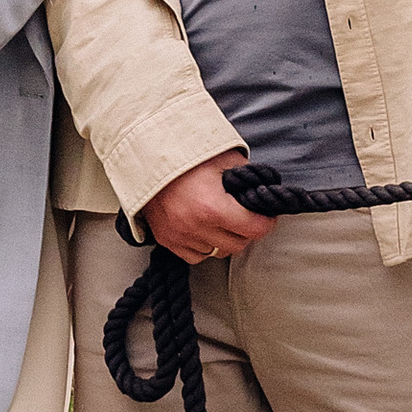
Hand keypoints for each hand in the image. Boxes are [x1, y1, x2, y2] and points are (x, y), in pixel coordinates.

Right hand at [146, 153, 272, 261]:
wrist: (146, 156)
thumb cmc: (186, 154)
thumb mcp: (224, 157)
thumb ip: (247, 175)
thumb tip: (262, 189)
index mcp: (213, 206)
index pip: (254, 229)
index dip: (265, 221)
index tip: (266, 216)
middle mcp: (196, 226)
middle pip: (238, 244)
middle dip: (245, 230)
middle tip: (244, 215)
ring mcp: (179, 236)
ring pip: (217, 252)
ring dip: (224, 239)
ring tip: (222, 220)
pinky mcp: (166, 240)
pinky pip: (196, 256)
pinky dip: (204, 246)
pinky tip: (203, 228)